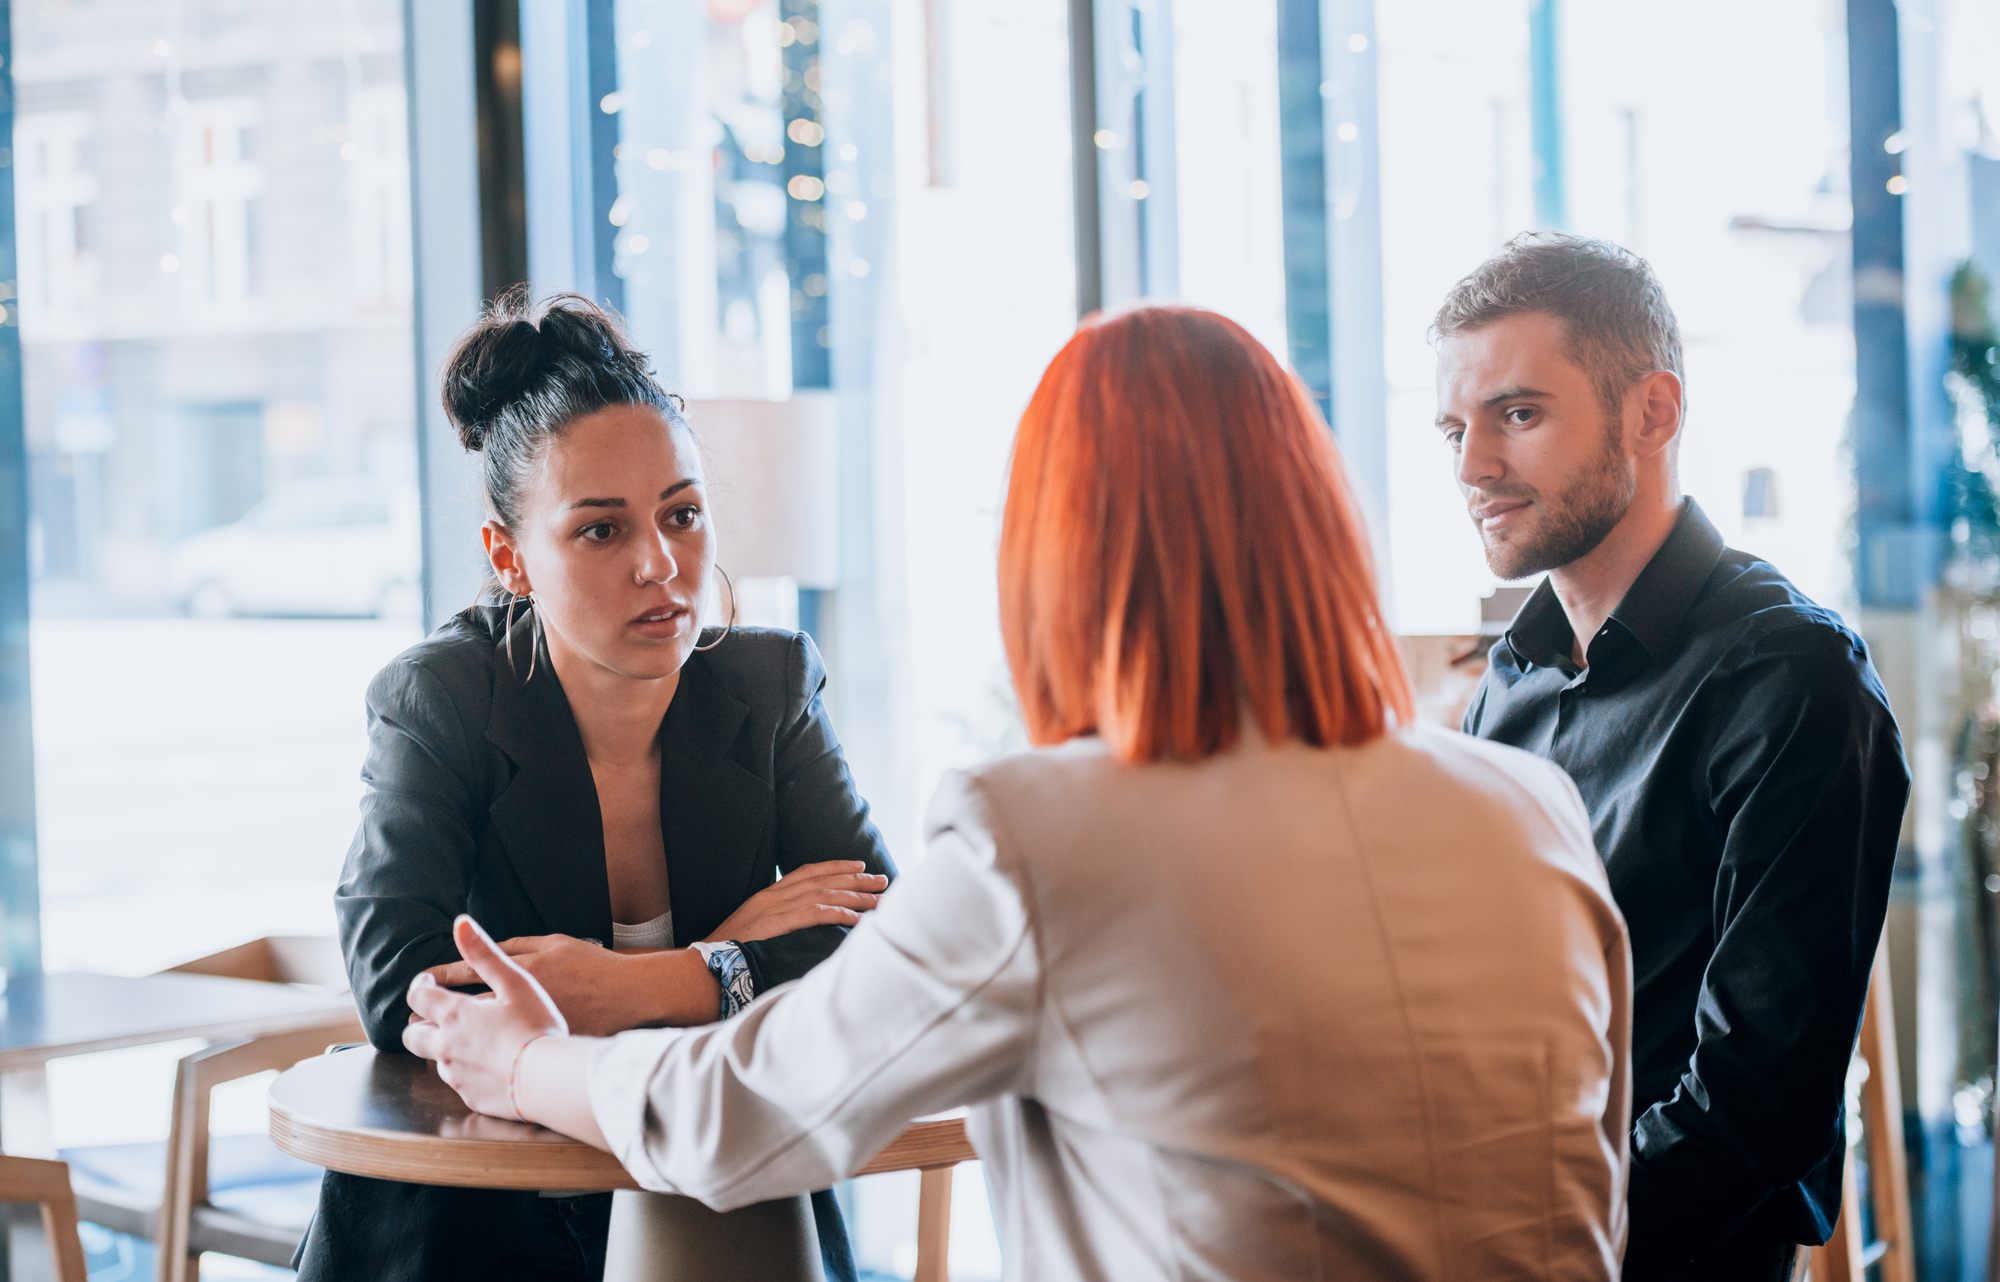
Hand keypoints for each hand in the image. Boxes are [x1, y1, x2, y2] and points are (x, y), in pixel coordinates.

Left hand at [404, 916, 567, 1119]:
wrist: (549, 1079)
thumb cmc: (537, 1026)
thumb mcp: (516, 980)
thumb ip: (484, 952)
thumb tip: (461, 923)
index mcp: (455, 1015)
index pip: (418, 997)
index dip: (421, 986)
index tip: (430, 982)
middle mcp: (447, 1047)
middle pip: (413, 1035)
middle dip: (419, 1023)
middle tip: (437, 1016)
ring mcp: (457, 1075)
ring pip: (435, 1060)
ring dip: (445, 1049)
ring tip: (472, 1042)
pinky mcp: (470, 1097)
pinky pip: (459, 1082)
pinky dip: (467, 1072)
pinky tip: (490, 1067)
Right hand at [705, 861, 888, 942]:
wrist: (701, 965)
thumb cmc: (727, 954)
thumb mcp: (753, 930)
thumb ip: (776, 923)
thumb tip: (802, 926)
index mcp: (767, 895)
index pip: (807, 872)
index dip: (835, 867)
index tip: (860, 867)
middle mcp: (773, 897)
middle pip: (822, 880)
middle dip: (856, 880)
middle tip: (883, 880)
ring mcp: (774, 909)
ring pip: (824, 895)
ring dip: (855, 898)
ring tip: (879, 901)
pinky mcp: (776, 925)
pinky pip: (814, 915)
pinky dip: (838, 914)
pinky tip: (857, 920)